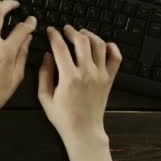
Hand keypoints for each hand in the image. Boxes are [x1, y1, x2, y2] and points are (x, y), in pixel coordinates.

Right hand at [38, 25, 122, 160]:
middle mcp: (87, 73)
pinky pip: (116, 58)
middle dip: (72, 31)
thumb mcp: (45, 97)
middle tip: (66, 29)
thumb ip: (44, 74)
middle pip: (81, 41)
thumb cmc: (63, 117)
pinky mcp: (109, 79)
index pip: (60, 48)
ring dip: (90, 35)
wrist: (83, 130)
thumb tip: (46, 56)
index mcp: (69, 77)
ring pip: (99, 45)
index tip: (51, 31)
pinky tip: (104, 45)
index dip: (54, 35)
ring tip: (82, 34)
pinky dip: (111, 47)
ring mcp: (100, 75)